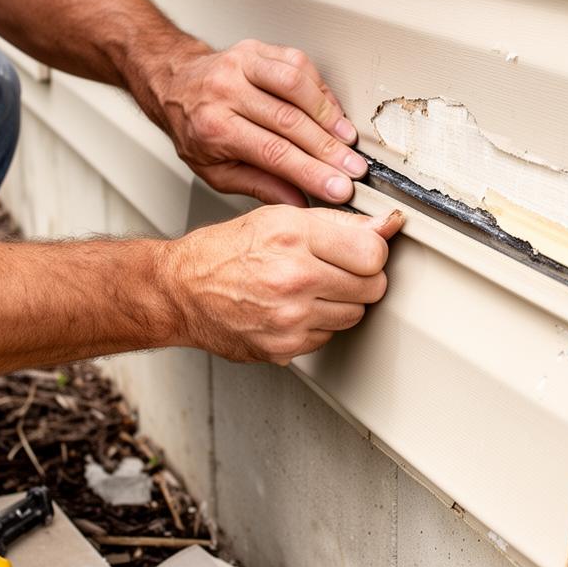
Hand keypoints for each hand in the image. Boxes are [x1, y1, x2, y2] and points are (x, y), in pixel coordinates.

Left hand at [150, 38, 367, 205]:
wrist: (174, 84)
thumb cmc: (194, 129)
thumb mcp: (214, 171)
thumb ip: (257, 185)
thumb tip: (298, 200)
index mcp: (212, 127)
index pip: (272, 152)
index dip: (311, 171)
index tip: (338, 187)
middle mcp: (225, 90)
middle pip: (289, 121)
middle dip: (328, 149)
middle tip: (352, 169)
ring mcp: (241, 64)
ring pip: (296, 86)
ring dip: (329, 115)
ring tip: (347, 140)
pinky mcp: (256, 48)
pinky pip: (298, 63)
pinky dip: (320, 89)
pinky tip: (331, 111)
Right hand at [161, 206, 404, 363]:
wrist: (180, 291)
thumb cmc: (224, 251)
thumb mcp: (278, 218)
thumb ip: (338, 222)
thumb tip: (386, 225)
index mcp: (293, 237)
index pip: (373, 252)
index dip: (373, 251)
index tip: (362, 250)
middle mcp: (292, 278)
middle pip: (371, 287)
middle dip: (362, 277)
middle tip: (337, 268)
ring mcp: (289, 318)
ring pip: (355, 315)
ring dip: (342, 302)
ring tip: (311, 287)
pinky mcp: (284, 348)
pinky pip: (328, 336)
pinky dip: (318, 323)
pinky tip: (294, 308)